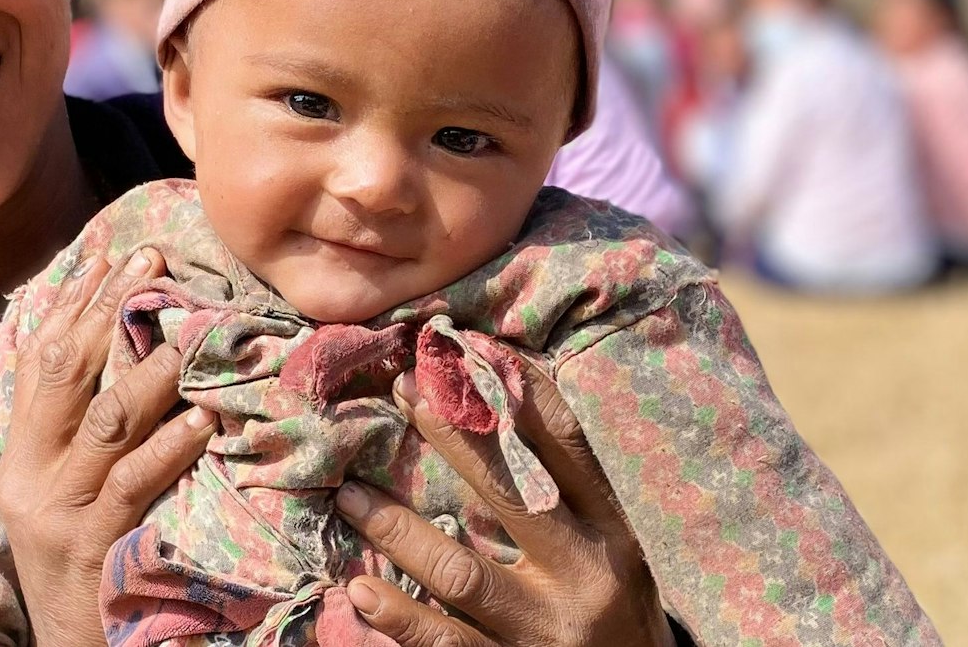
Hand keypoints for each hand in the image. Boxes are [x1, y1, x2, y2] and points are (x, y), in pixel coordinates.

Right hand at [0, 250, 217, 646]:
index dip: (77, 300)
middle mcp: (31, 473)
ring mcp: (61, 508)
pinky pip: (134, 482)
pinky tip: (203, 420)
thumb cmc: (78, 561)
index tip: (116, 253)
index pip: (43, 358)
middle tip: (155, 263)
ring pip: (106, 421)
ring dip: (151, 371)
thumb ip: (76, 427)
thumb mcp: (60, 490)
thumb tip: (104, 347)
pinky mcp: (95, 544)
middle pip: (68, 372)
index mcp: (20, 454)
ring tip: (189, 334)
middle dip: (110, 310)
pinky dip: (170, 446)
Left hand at [335, 363, 674, 646]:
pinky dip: (400, 618)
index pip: (568, 447)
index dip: (518, 392)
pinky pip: (445, 644)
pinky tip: (362, 591)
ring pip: (461, 574)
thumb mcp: (615, 549)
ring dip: (398, 531)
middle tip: (401, 390)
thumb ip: (569, 493)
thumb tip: (506, 401)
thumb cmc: (618, 613)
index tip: (468, 350)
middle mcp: (584, 577)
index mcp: (614, 535)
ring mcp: (544, 632)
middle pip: (510, 493)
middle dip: (451, 436)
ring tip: (350, 496)